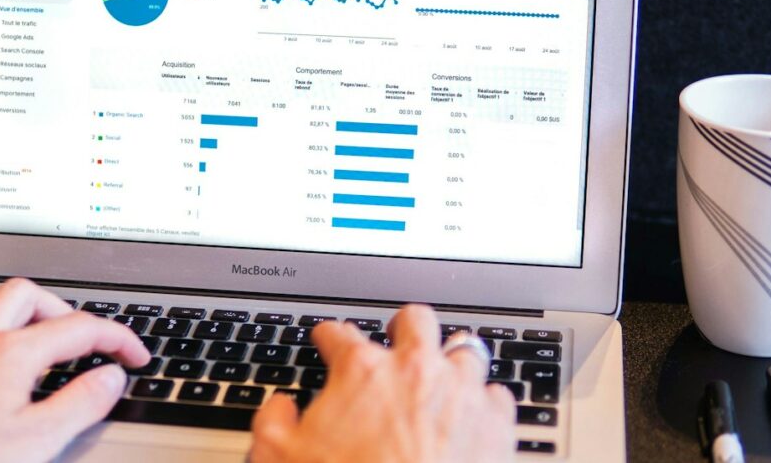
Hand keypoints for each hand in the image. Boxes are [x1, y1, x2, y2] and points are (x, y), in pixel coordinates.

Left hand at [0, 278, 148, 462]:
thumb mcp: (31, 444)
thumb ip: (79, 405)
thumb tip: (110, 378)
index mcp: (11, 352)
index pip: (81, 328)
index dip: (117, 338)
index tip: (132, 354)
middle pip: (30, 294)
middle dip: (61, 310)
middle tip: (79, 340)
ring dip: (12, 309)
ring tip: (26, 333)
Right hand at [251, 304, 515, 462]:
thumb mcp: (278, 459)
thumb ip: (273, 423)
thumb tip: (280, 408)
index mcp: (362, 373)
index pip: (339, 334)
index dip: (329, 336)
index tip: (328, 342)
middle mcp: (416, 371)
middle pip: (414, 320)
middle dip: (402, 326)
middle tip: (395, 338)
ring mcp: (461, 394)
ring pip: (464, 349)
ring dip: (450, 360)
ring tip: (441, 375)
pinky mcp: (496, 424)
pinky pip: (497, 395)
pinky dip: (483, 403)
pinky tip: (472, 417)